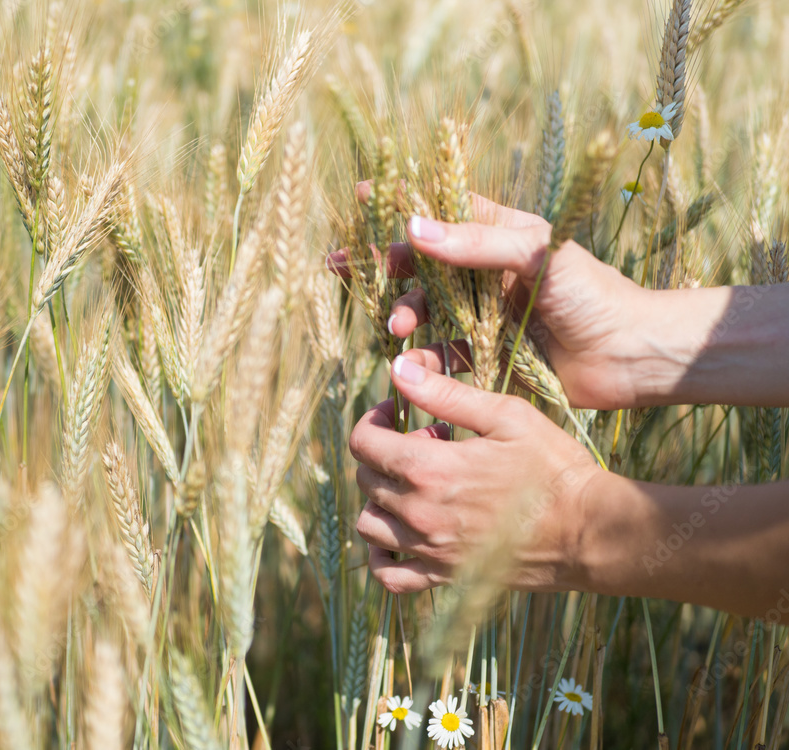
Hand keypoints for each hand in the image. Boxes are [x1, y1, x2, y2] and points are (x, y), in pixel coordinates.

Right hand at [328, 183, 657, 409]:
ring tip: (397, 329)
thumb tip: (413, 228)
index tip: (359, 197)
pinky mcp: (489, 356)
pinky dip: (425, 360)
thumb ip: (476, 242)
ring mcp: (486, 315)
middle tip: (342, 267)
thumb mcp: (536, 253)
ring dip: (404, 316)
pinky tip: (414, 365)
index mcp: (500, 236)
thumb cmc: (593, 293)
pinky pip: (444, 355)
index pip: (442, 210)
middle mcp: (487, 274)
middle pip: (422, 264)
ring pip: (427, 311)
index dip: (401, 203)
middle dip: (382, 266)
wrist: (630, 355)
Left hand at [351, 347, 599, 594]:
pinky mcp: (445, 578)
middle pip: (366, 479)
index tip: (394, 413)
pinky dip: (383, 557)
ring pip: (369, 525)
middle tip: (428, 445)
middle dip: (387, 454)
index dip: (372, 419)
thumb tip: (398, 368)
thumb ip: (445, 393)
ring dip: (381, 500)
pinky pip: (391, 577)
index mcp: (428, 469)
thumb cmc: (554, 467)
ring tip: (417, 485)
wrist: (589, 530)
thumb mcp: (506, 416)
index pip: (363, 443)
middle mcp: (419, 513)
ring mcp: (430, 550)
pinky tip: (400, 536)